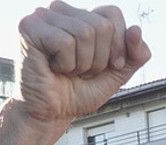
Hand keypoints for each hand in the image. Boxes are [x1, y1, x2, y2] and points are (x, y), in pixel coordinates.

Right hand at [16, 3, 150, 124]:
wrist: (51, 113)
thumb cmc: (78, 92)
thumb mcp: (117, 74)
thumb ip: (135, 54)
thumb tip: (136, 29)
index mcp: (81, 15)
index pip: (112, 13)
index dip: (118, 44)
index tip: (110, 65)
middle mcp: (61, 10)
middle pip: (102, 25)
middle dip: (99, 58)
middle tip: (81, 71)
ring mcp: (43, 16)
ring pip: (85, 33)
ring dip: (82, 63)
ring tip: (67, 70)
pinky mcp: (29, 27)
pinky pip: (65, 43)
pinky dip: (65, 64)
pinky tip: (53, 68)